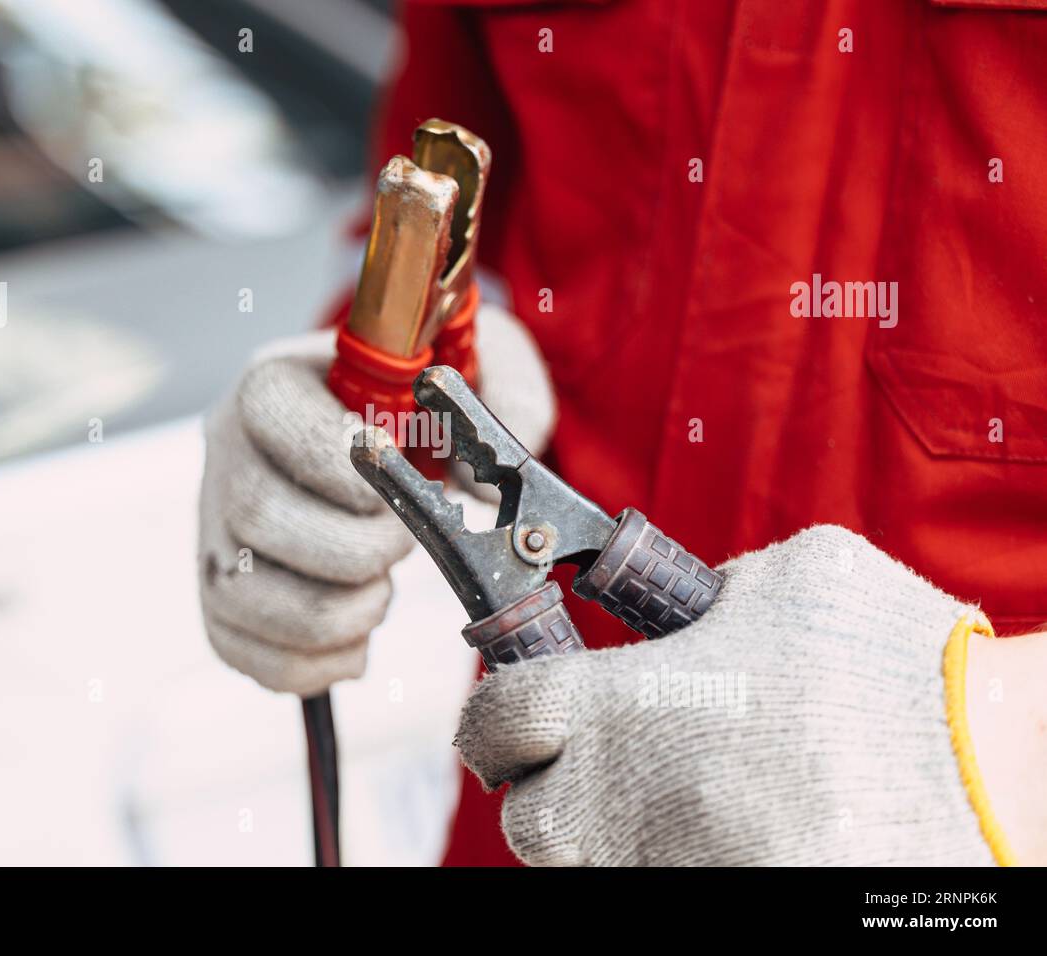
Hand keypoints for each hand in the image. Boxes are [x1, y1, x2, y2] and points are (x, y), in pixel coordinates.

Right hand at [199, 305, 553, 695]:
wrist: (387, 435)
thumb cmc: (431, 403)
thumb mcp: (480, 366)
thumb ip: (509, 396)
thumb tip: (488, 488)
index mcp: (276, 384)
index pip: (270, 410)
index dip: (337, 460)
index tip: (398, 490)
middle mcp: (227, 451)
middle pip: (255, 512)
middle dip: (350, 550)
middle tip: (401, 548)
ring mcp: (214, 525)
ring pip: (238, 591)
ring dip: (329, 615)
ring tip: (378, 596)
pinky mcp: (218, 589)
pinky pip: (235, 646)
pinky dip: (305, 664)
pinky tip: (356, 646)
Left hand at [455, 526, 1005, 865]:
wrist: (993, 770)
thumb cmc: (890, 667)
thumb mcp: (783, 581)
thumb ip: (689, 590)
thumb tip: (652, 610)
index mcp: (627, 704)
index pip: (497, 717)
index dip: (497, 714)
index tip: (512, 710)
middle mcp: (629, 799)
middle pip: (530, 817)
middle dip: (550, 785)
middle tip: (598, 757)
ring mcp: (669, 868)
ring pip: (586, 864)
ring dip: (608, 829)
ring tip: (673, 792)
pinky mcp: (715, 906)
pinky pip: (653, 886)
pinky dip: (664, 860)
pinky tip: (725, 828)